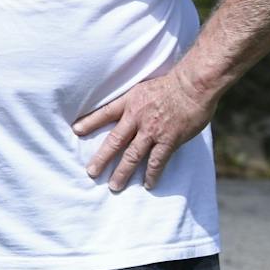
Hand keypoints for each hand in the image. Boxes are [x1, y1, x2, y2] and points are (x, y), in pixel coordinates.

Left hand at [73, 65, 218, 191]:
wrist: (194, 84)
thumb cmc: (173, 83)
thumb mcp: (145, 88)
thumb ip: (135, 102)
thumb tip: (128, 114)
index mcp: (130, 102)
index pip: (105, 113)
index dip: (89, 121)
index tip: (76, 130)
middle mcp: (137, 117)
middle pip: (114, 141)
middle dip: (101, 158)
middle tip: (91, 172)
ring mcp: (152, 130)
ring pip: (132, 155)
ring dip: (122, 172)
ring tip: (114, 186)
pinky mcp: (169, 140)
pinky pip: (157, 161)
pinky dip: (151, 174)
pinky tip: (147, 184)